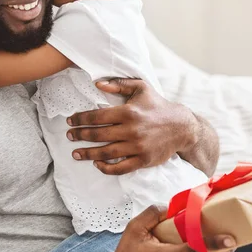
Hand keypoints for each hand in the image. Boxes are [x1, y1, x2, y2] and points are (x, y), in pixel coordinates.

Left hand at [66, 78, 194, 174]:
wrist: (182, 126)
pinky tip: (97, 164)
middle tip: (69, 136)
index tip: (70, 121)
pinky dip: (107, 168)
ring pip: (106, 152)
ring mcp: (137, 146)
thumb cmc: (158, 105)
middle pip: (98, 135)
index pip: (97, 116)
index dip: (80, 119)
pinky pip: (121, 168)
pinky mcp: (143, 160)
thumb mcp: (141, 87)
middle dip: (80, 136)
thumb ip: (119, 85)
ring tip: (76, 153)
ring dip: (88, 154)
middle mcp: (132, 130)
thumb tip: (98, 84)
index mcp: (129, 112)